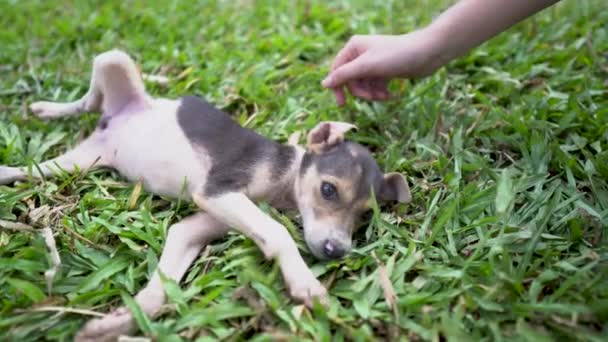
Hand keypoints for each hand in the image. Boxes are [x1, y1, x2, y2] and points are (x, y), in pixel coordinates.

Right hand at [321, 29, 445, 105]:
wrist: (427, 54)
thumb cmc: (396, 56)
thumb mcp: (367, 66)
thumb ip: (344, 75)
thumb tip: (324, 83)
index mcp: (353, 47)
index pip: (337, 70)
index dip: (338, 87)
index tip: (342, 105)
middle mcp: (361, 53)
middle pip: (350, 80)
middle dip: (361, 91)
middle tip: (371, 98)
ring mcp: (373, 63)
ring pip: (363, 85)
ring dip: (372, 94)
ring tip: (383, 96)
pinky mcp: (384, 71)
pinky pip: (374, 86)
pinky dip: (380, 92)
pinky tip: (389, 95)